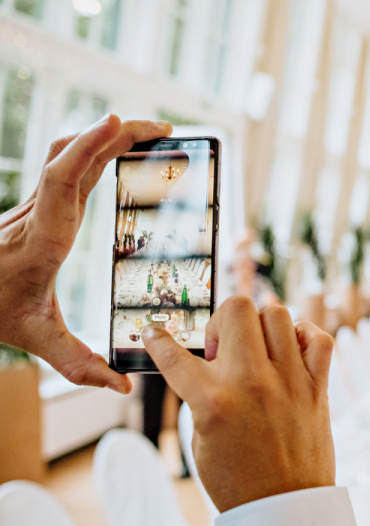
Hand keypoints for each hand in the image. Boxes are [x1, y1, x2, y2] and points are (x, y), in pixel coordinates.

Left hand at [0, 114, 171, 392]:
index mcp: (43, 238)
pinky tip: (119, 156)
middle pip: (73, 156)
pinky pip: (70, 166)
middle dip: (117, 134)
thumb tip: (123, 385)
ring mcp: (38, 206)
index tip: (114, 124)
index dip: (88, 149)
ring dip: (107, 137)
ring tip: (150, 134)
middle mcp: (40, 214)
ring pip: (68, 154)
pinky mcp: (41, 206)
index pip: (63, 181)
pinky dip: (96, 150)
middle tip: (165, 129)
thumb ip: (77, 364)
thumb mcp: (32, 338)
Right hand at [142, 297, 335, 512]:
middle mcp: (252, 383)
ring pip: (277, 313)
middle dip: (221, 321)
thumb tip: (204, 362)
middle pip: (236, 308)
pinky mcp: (317, 388)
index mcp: (213, 402)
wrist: (284, 509)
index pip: (175, 354)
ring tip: (256, 350)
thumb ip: (200, 394)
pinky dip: (304, 336)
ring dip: (261, 326)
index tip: (154, 331)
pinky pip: (318, 338)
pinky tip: (290, 352)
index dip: (157, 339)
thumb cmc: (237, 480)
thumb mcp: (201, 439)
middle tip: (222, 349)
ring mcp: (289, 382)